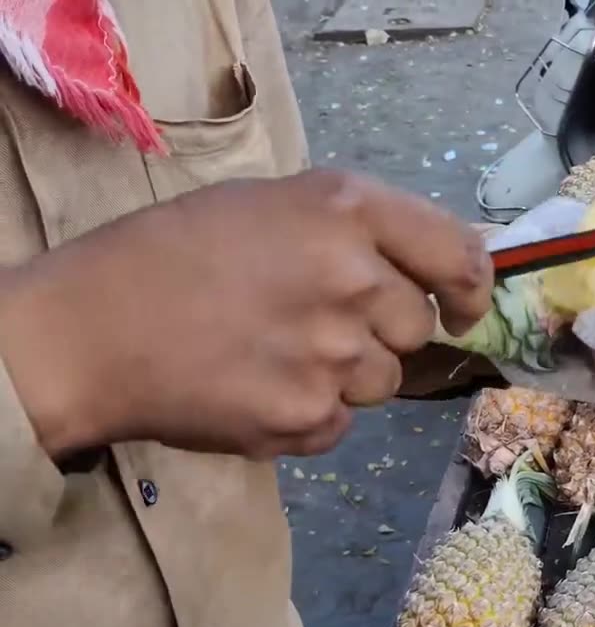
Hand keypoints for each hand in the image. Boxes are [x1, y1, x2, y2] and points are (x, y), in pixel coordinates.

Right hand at [0, 169, 491, 458]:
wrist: (90, 330)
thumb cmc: (173, 254)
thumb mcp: (270, 205)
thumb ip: (356, 231)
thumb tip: (428, 275)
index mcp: (346, 210)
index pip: (459, 254)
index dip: (472, 287)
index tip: (461, 307)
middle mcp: (355, 279)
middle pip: (419, 327)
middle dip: (383, 331)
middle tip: (314, 322)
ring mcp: (335, 354)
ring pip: (386, 380)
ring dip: (347, 374)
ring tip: (274, 353)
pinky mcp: (309, 417)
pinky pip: (342, 421)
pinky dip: (310, 412)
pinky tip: (256, 387)